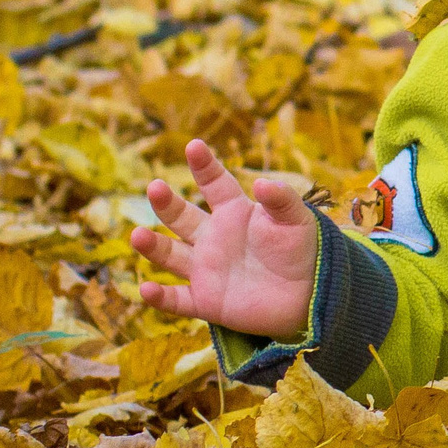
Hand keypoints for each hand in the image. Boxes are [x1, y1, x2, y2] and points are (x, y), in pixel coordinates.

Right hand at [132, 140, 321, 338]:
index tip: (194, 145)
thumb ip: (282, 199)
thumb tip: (262, 182)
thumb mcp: (297, 220)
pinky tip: (147, 290)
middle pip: (181, 217)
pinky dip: (161, 297)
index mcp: (234, 213)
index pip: (214, 184)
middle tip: (156, 187)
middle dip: (166, 203)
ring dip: (152, 246)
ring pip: (170, 255)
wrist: (310, 295)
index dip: (204, 165)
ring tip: (137, 236)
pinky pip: (177, 299)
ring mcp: (206, 269)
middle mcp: (212, 238)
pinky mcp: (206, 301)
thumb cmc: (302, 251)